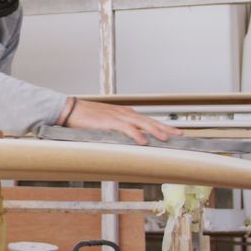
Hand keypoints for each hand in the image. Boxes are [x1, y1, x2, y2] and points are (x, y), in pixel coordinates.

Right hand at [63, 99, 181, 145]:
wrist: (71, 110)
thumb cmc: (85, 117)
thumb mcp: (105, 123)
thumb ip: (117, 130)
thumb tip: (126, 140)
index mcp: (124, 113)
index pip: (147, 120)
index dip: (160, 126)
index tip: (172, 131)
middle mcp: (124, 113)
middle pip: (149, 120)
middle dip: (165, 127)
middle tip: (179, 134)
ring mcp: (117, 116)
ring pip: (141, 123)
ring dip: (154, 130)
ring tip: (166, 137)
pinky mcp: (109, 121)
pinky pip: (126, 128)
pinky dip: (136, 134)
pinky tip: (143, 140)